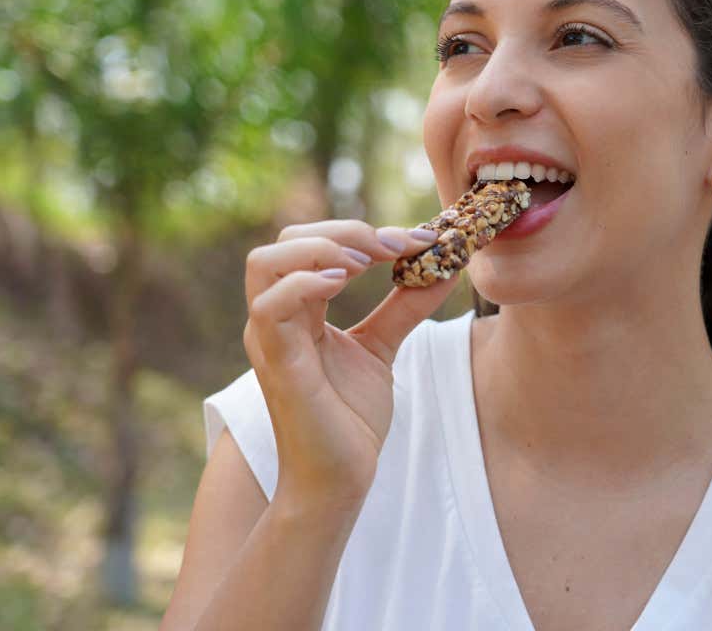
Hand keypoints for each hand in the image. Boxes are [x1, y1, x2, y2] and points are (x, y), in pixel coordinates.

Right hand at [242, 220, 456, 513]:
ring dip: (322, 247)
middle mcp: (276, 318)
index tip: (420, 237)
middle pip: (286, 241)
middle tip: (397, 245)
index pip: (312, 244)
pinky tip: (342, 282)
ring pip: (266, 263)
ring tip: (368, 259)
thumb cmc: (350, 418)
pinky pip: (272, 308)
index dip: (364, 231)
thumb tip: (445, 262)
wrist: (340, 480)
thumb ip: (405, 304)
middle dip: (345, 230)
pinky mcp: (278, 365)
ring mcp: (271, 340)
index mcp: (298, 310)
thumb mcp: (383, 347)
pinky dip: (304, 283)